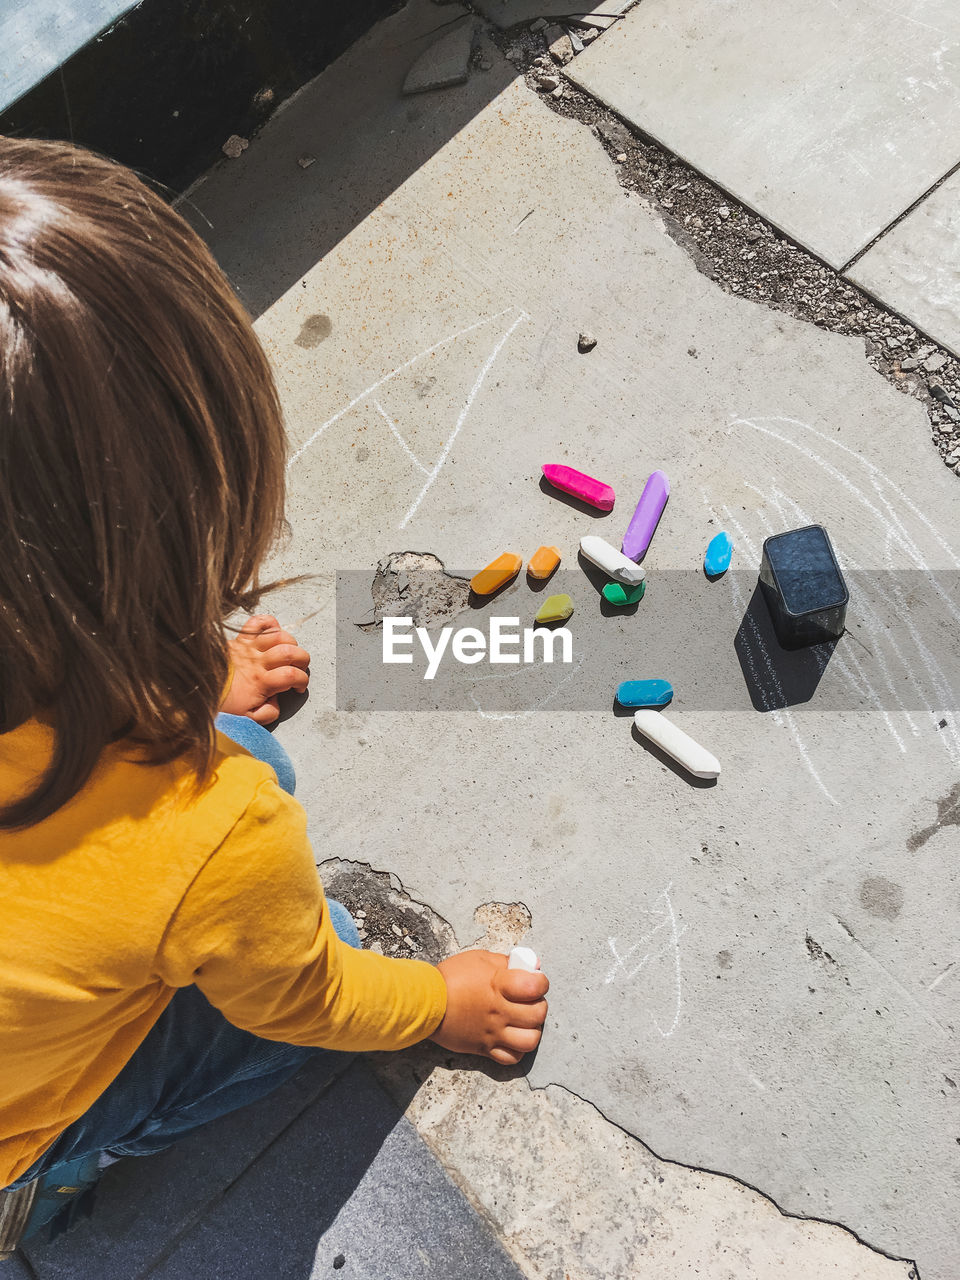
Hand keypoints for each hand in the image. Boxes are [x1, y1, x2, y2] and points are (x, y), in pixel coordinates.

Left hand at [221, 615, 309, 725]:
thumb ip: (268, 713)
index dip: (302, 681)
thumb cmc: (222, 703)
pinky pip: (257, 622)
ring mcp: (248, 648)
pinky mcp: (240, 640)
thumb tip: (277, 702)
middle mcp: (257, 662)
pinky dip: (270, 623)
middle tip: (298, 669)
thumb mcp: (247, 718)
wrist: (195, 689)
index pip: (293, 675)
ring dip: (290, 643)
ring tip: (287, 653)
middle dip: (303, 660)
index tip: (298, 688)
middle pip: (291, 652)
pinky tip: (273, 632)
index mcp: (261, 682)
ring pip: (279, 635)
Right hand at [430, 950, 548, 1064]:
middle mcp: (500, 1011)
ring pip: (530, 1040)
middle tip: (530, 1001)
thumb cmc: (450, 977)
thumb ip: (504, 963)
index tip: (536, 981)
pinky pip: (511, 1058)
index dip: (541, 982)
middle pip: (538, 1014)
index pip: (536, 986)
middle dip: (539, 1005)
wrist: (424, 1002)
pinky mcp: (484, 1048)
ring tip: (524, 1022)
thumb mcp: (479, 959)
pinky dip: (516, 1050)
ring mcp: (493, 1032)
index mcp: (500, 985)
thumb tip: (526, 967)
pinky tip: (511, 1038)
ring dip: (532, 1030)